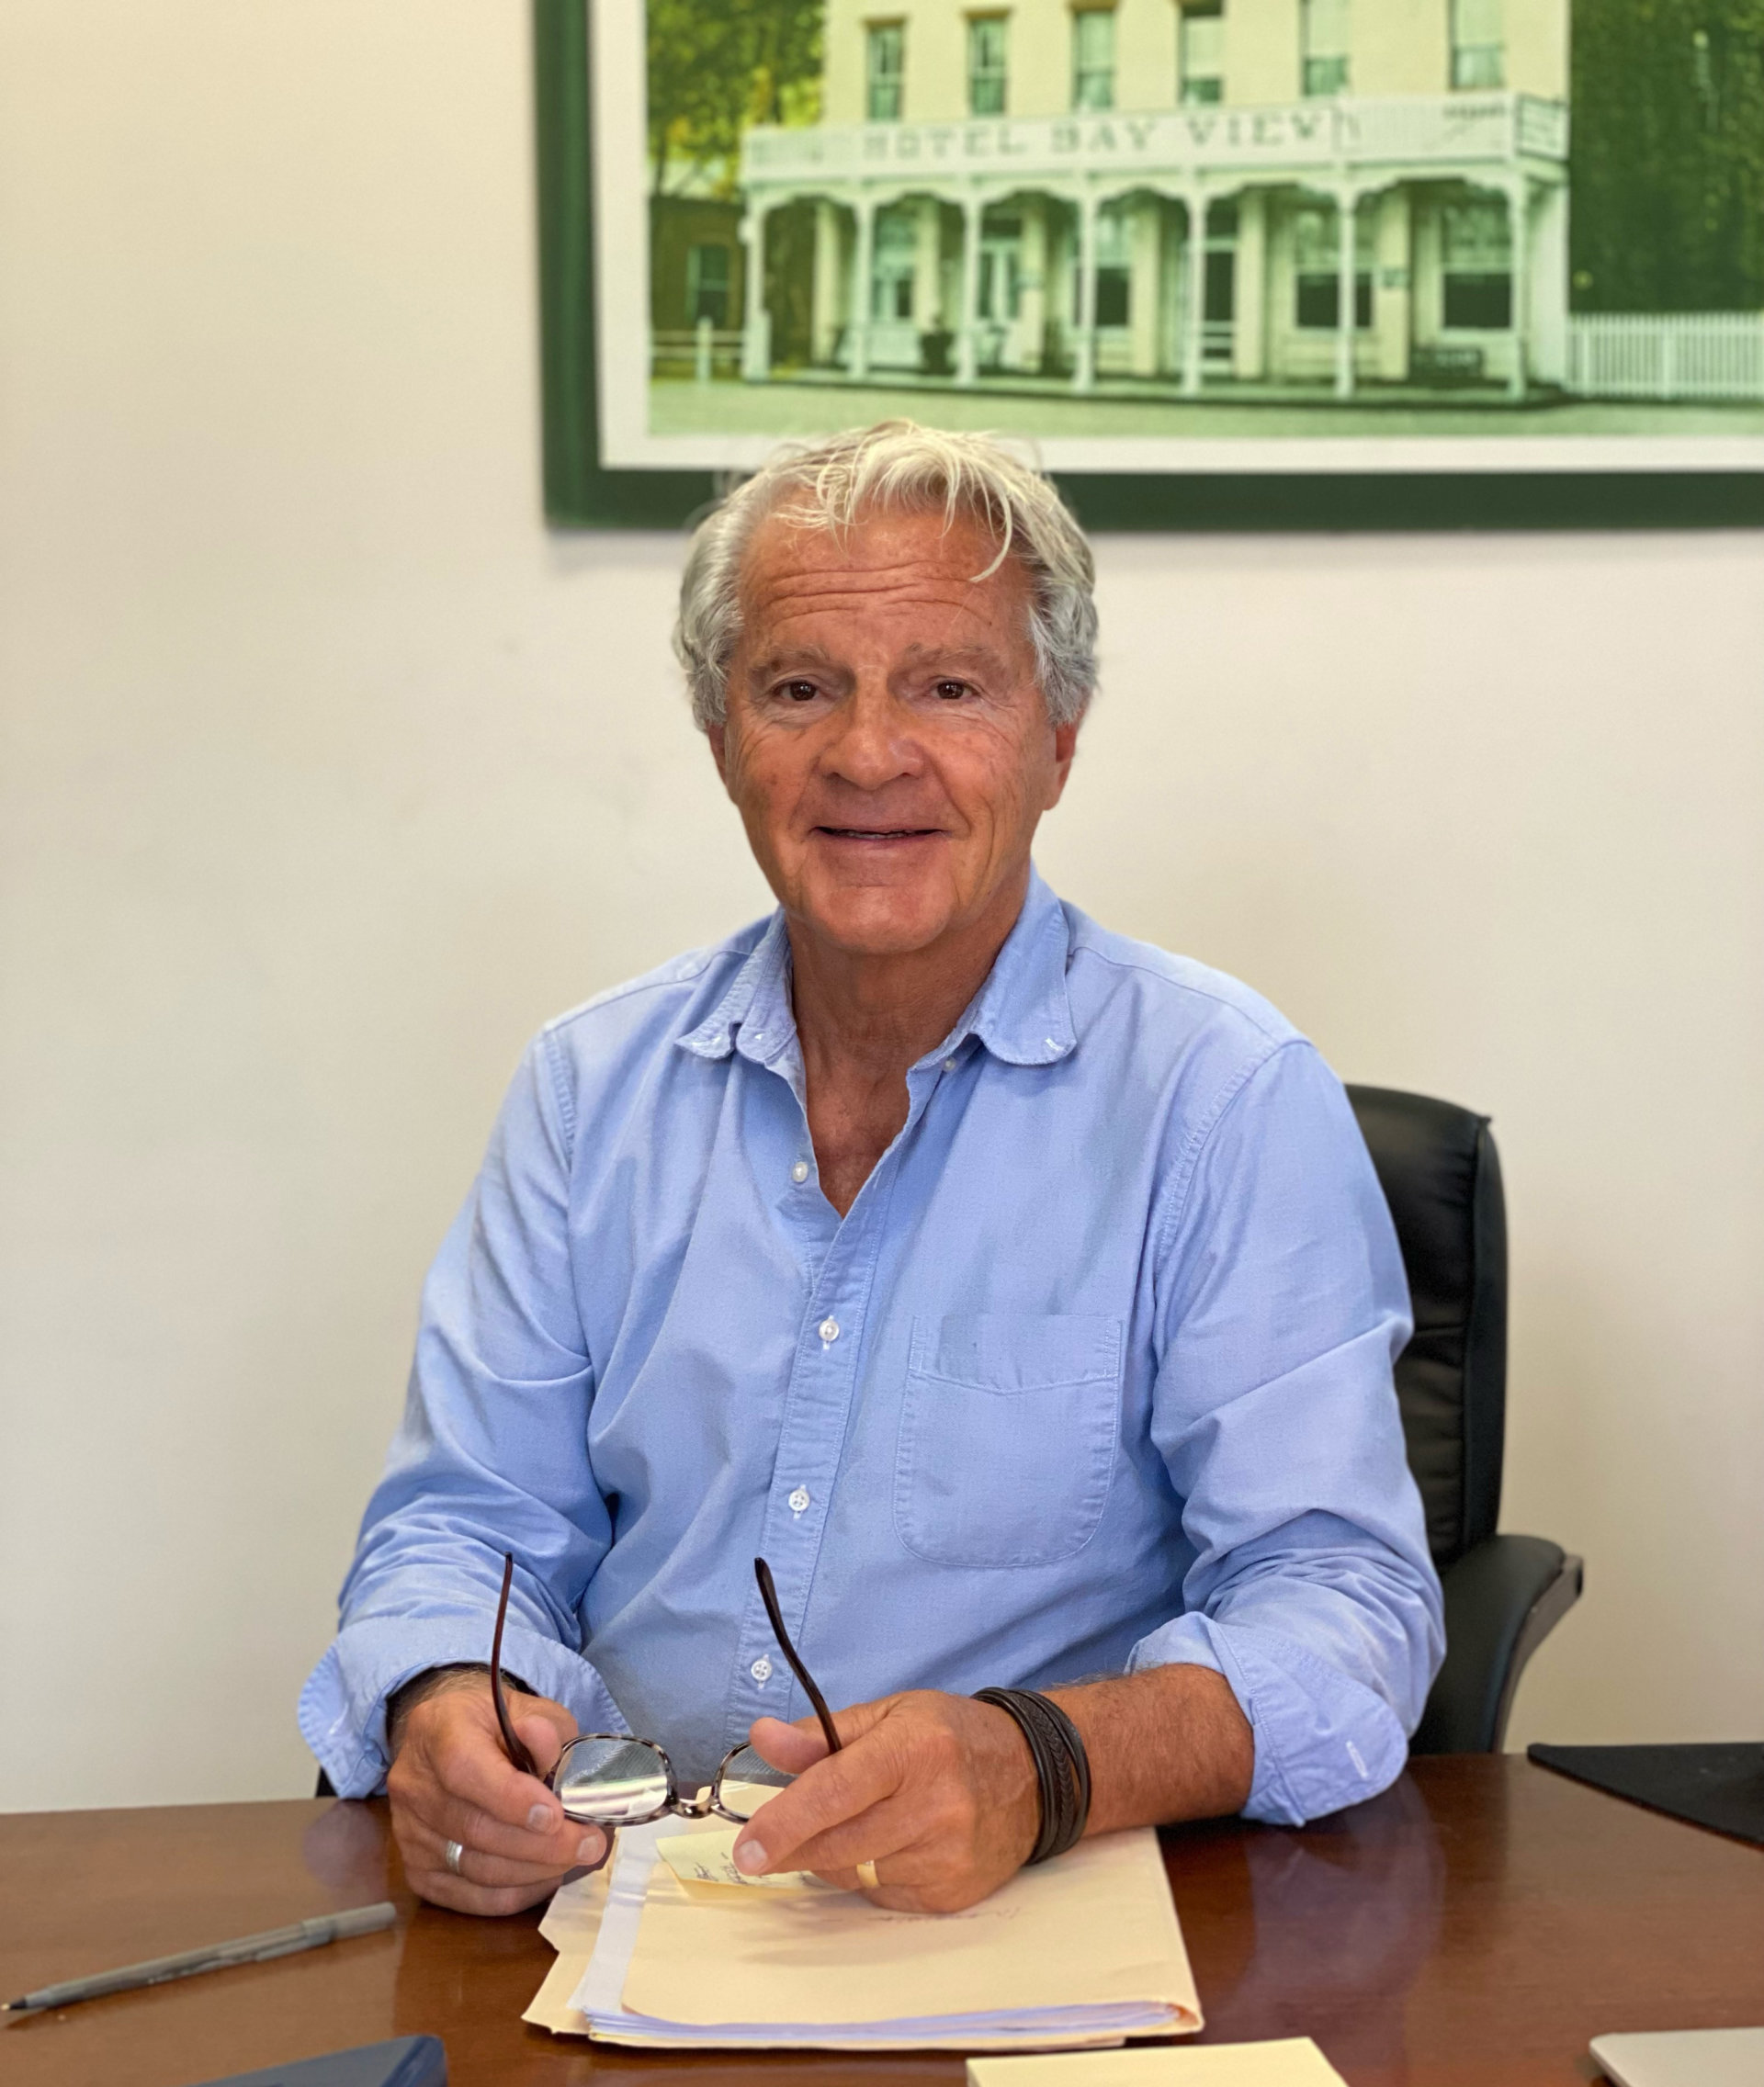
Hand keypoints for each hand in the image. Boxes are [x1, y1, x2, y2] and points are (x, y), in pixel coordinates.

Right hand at [385, 1671, 606, 1913]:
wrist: (445, 1739)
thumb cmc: (492, 1723)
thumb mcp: (525, 1708)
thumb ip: (544, 1730)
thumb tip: (552, 1758)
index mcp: (437, 1730)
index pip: (464, 1770)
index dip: (511, 1799)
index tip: (557, 1816)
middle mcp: (413, 1784)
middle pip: (474, 1828)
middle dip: (541, 1845)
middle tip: (590, 1844)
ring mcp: (408, 1832)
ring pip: (474, 1868)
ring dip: (533, 1870)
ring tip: (575, 1858)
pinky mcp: (416, 1869)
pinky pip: (467, 1897)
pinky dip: (512, 1894)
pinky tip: (545, 1878)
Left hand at [729, 1690, 1038, 1913]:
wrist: (1034, 1775)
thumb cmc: (950, 1736)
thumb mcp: (889, 1715)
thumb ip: (822, 1734)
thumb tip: (762, 1738)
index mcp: (912, 1749)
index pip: (834, 1793)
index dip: (784, 1823)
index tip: (747, 1851)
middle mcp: (934, 1806)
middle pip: (838, 1845)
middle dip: (792, 1848)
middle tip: (765, 1847)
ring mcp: (948, 1856)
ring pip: (856, 1875)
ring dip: (833, 1858)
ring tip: (850, 1827)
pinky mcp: (953, 1893)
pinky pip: (883, 1896)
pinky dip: (869, 1876)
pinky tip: (887, 1847)